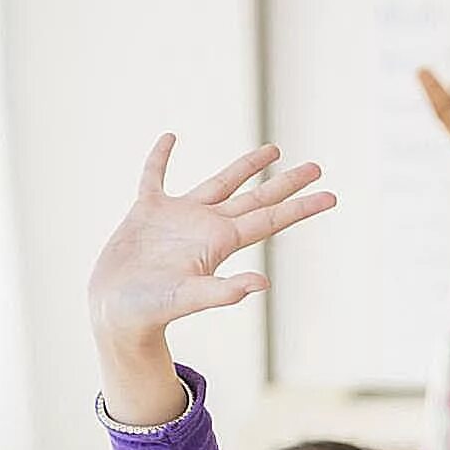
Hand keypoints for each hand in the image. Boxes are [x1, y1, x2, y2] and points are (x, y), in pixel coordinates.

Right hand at [87, 136, 334, 355]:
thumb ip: (224, 291)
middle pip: (256, 198)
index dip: (301, 207)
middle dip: (286, 183)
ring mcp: (178, 217)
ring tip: (273, 150)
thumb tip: (263, 285)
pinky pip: (155, 177)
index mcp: (221, 243)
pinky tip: (170, 138)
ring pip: (219, 183)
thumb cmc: (153, 310)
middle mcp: (206, 226)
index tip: (332, 196)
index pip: (271, 219)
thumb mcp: (190, 299)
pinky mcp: (147, 212)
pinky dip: (161, 158)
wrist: (117, 312)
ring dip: (245, 167)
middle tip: (317, 167)